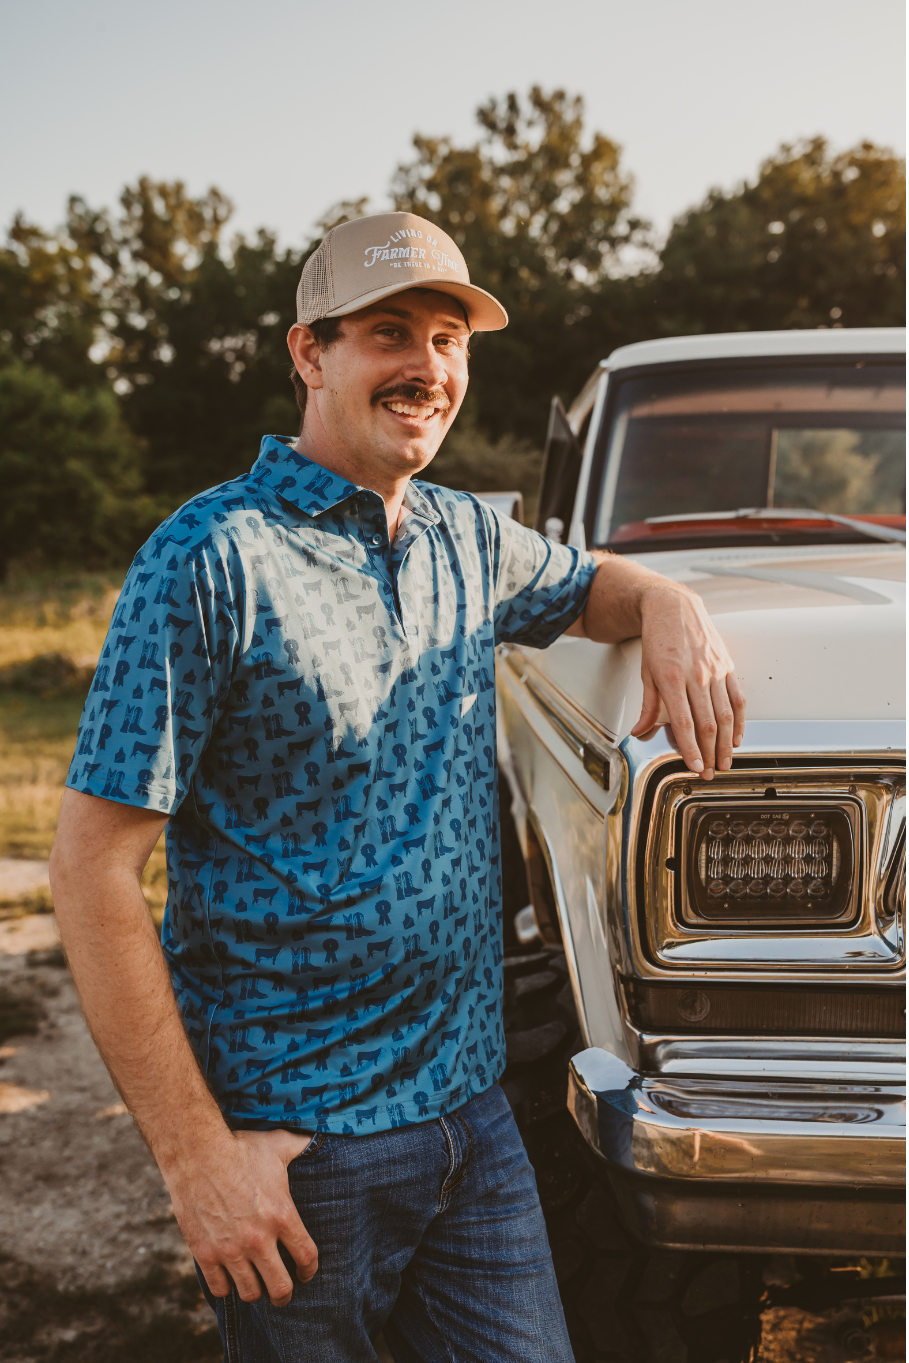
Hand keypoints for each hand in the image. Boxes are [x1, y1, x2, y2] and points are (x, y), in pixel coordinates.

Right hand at [166, 1128, 317, 1305]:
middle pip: (280, 1288)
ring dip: (255, 1291)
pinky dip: (225, 1286)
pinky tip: (229, 1277)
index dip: (310, 1270)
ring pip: (249, 1293)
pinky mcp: (205, 1253)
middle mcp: (258, 1239)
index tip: (306, 1273)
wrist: (196, 1152)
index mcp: (281, 1215)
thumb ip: (302, 1146)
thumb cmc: (240, 1147)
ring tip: (256, 1283)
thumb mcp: (278, 1145)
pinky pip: (219, 1288)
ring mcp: (230, 1249)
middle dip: (284, 1294)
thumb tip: (320, 1138)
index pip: (307, 1257)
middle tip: (282, 1291)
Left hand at [630, 583, 744, 779]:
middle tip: (711, 772)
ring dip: (727, 743)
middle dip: (710, 753)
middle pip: (708, 723)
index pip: (684, 723)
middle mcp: (696, 675)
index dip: (691, 749)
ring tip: (725, 762)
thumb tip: (641, 733)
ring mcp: (714, 670)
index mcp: (671, 678)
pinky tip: (737, 737)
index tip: (695, 767)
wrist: (674, 607)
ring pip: (726, 714)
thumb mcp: (646, 672)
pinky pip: (738, 698)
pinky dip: (740, 720)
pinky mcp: (727, 666)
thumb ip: (648, 706)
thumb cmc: (658, 640)